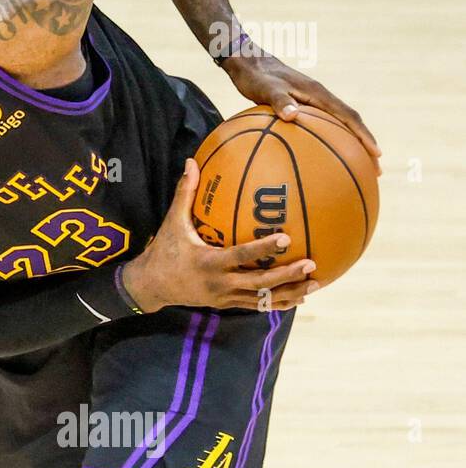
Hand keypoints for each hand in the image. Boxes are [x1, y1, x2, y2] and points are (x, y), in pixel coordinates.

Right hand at [122, 159, 316, 311]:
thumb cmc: (163, 250)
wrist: (151, 286)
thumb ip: (185, 193)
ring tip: (315, 283)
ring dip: (290, 292)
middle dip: (287, 275)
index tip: (287, 238)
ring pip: (262, 299)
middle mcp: (220, 283)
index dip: (264, 248)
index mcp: (209, 262)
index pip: (241, 256)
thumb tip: (191, 162)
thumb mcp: (172, 222)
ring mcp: (225, 297)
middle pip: (259, 284)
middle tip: (311, 264)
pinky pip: (257, 305)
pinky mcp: (227, 304)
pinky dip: (278, 302)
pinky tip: (299, 296)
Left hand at [221, 50, 381, 173]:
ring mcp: (312, 102)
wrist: (248, 63)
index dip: (363, 135)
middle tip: (375, 170)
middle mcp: (320, 98)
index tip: (376, 153)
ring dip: (349, 145)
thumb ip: (278, 101)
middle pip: (349, 124)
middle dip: (364, 146)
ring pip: (338, 126)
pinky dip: (327, 141)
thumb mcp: (265, 88)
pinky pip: (321, 127)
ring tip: (356, 169)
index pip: (348, 116)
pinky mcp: (302, 106)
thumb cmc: (255, 77)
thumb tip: (291, 116)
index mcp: (318, 93)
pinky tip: (319, 158)